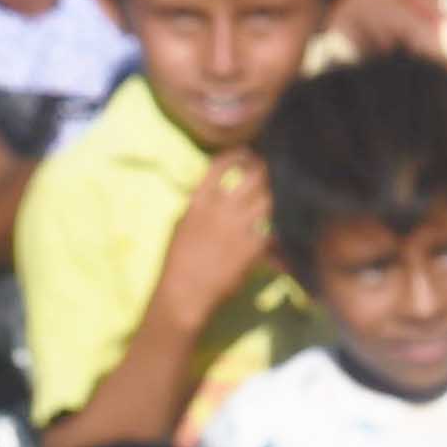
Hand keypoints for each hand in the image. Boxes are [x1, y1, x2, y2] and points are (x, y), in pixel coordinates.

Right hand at [149, 153, 277, 325]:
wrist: (184, 293)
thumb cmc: (177, 261)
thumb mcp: (181, 225)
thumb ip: (199, 206)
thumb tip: (215, 192)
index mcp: (198, 203)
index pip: (220, 166)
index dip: (236, 156)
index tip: (243, 154)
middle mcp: (221, 210)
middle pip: (253, 176)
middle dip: (261, 168)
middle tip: (263, 169)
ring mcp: (239, 227)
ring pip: (267, 199)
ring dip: (268, 195)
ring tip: (266, 196)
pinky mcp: (253, 247)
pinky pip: (270, 228)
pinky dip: (270, 227)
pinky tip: (268, 227)